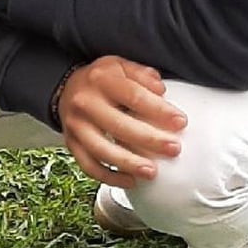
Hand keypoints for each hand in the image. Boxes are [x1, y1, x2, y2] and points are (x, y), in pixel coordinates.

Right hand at [56, 57, 185, 186]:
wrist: (66, 88)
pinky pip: (88, 166)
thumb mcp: (121, 66)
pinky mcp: (71, 143)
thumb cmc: (102, 79)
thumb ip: (142, 75)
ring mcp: (76, 125)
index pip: (134, 96)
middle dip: (149, 140)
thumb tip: (161, 91)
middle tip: (174, 149)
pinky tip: (130, 182)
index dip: (159, 111)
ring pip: (102, 150)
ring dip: (129, 164)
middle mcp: (85, 102)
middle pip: (119, 126)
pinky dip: (109, 177)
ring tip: (151, 173)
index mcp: (101, 79)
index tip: (180, 122)